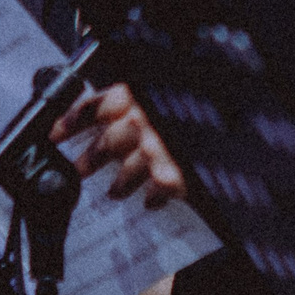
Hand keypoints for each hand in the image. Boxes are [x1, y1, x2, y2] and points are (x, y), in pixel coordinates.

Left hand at [54, 83, 184, 207]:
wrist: (240, 118)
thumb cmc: (190, 104)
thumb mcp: (159, 92)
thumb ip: (134, 101)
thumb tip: (112, 113)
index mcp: (133, 95)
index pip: (90, 108)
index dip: (69, 123)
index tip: (54, 136)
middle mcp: (140, 121)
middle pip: (105, 142)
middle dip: (90, 160)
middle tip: (78, 171)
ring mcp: (156, 148)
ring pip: (127, 170)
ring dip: (120, 183)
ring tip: (114, 192)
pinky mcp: (174, 173)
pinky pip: (156, 189)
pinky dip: (153, 197)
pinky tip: (150, 201)